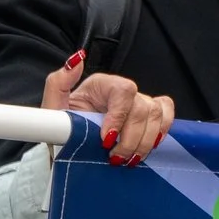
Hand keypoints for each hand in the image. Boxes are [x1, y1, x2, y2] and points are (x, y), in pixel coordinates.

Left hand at [44, 58, 177, 164]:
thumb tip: (78, 59)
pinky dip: (162, 131)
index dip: (119, 116)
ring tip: (127, 159)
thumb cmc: (62, 126)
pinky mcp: (148, 117)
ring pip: (157, 115)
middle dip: (130, 138)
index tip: (106, 139)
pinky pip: (166, 115)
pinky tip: (147, 146)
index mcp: (102, 85)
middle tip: (114, 157)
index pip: (124, 91)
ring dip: (145, 142)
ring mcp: (138, 103)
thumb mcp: (52, 108)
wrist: (71, 144)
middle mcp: (123, 92)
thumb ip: (58, 82)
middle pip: (143, 107)